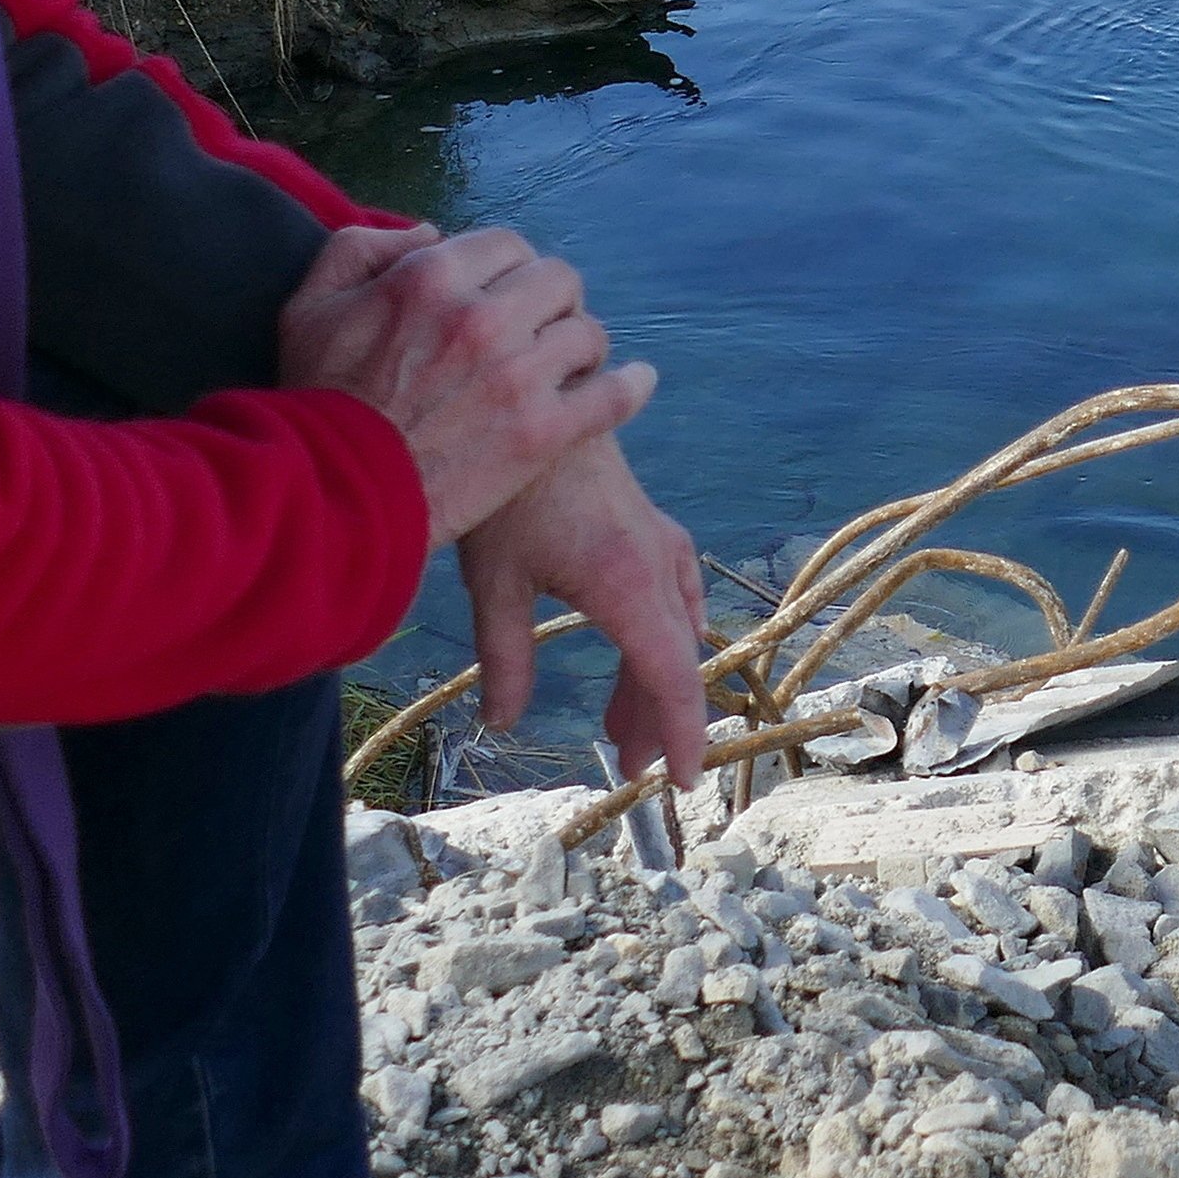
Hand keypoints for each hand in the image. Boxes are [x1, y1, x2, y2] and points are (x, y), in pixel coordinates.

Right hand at [277, 223, 653, 546]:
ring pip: (587, 333)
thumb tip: (429, 234)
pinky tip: (637, 381)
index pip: (508, 244)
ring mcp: (519, 375)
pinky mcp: (542, 432)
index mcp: (431, 276)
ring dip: (579, 345)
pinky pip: (611, 395)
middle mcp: (483, 315)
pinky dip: (630, 386)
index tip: (504, 295)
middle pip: (558, 280)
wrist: (331, 497)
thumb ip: (363, 249)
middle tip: (539, 329)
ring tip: (568, 364)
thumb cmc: (316, 401)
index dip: (509, 268)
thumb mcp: (310, 306)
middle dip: (552, 300)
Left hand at [455, 441, 707, 781]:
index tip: (681, 780)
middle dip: (660, 716)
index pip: (672, 677)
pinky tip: (640, 644)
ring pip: (677, 625)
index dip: (683, 734)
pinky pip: (676, 591)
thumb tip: (501, 723)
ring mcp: (659, 538)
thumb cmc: (507, 489)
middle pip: (676, 659)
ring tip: (621, 723)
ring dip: (656, 676)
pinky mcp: (650, 522)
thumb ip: (504, 658)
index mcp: (626, 584)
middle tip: (631, 763)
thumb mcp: (494, 581)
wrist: (530, 397)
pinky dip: (663, 632)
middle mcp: (656, 563)